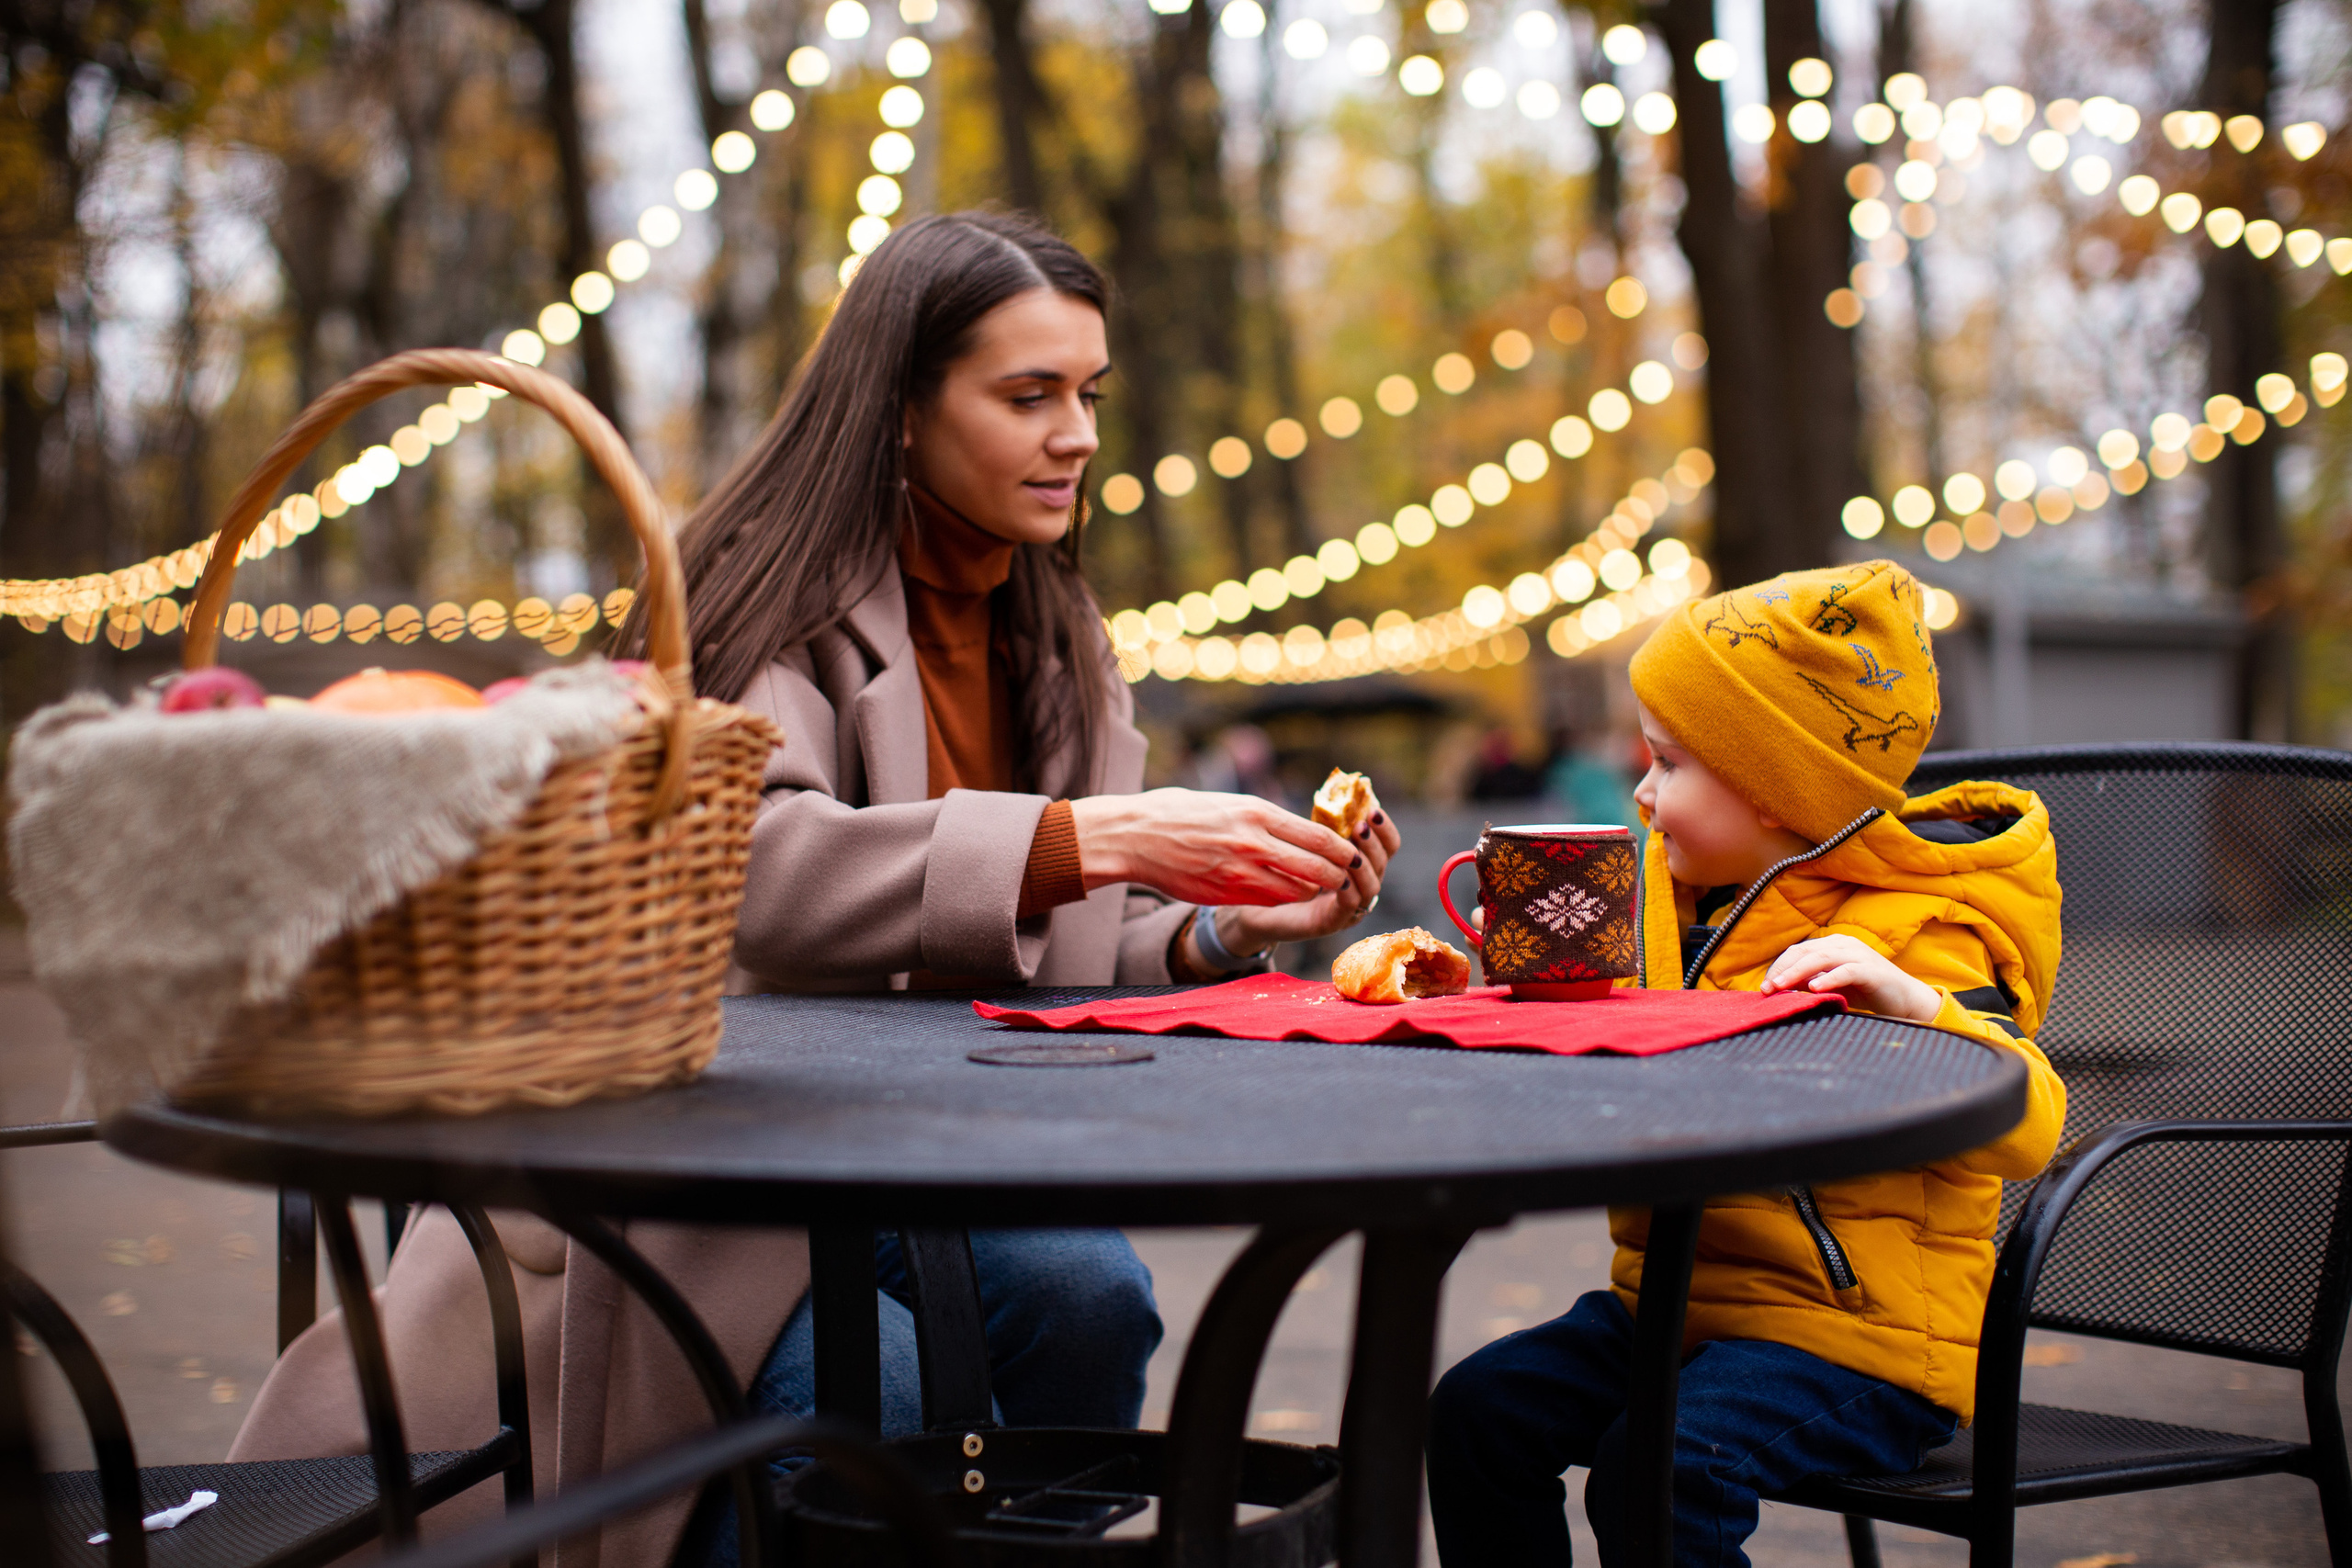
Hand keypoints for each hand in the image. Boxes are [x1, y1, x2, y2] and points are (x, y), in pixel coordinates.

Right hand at [1073, 787, 1401, 957]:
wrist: (1133, 837)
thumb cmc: (1176, 812)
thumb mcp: (1227, 802)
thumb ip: (1262, 816)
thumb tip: (1294, 826)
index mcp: (1257, 812)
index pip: (1320, 836)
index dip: (1344, 850)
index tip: (1354, 853)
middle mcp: (1254, 843)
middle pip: (1318, 869)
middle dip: (1337, 876)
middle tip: (1345, 877)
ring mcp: (1240, 872)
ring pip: (1297, 891)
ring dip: (1309, 891)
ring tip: (1313, 886)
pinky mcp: (1225, 894)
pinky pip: (1268, 902)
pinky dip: (1281, 900)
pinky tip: (1280, 893)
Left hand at [1221, 799, 1401, 948]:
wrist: (1250, 905)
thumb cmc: (1277, 867)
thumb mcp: (1302, 840)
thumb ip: (1321, 825)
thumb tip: (1335, 792)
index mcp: (1358, 862)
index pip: (1386, 844)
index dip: (1384, 827)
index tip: (1373, 807)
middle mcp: (1360, 885)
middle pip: (1383, 862)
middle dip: (1375, 842)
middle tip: (1361, 824)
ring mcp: (1350, 906)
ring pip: (1372, 885)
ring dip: (1364, 863)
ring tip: (1353, 845)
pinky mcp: (1333, 922)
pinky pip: (1351, 905)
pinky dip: (1351, 889)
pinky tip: (1341, 874)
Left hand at [1760, 935, 1941, 1022]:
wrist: (1904, 1000)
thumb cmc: (1864, 992)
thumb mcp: (1831, 985)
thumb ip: (1808, 981)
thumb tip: (1779, 986)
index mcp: (1833, 944)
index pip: (1798, 951)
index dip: (1779, 967)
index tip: (1764, 987)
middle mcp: (1844, 944)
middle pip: (1805, 952)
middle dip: (1783, 969)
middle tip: (1767, 989)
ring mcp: (1859, 955)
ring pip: (1822, 958)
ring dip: (1798, 972)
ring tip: (1781, 987)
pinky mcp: (1871, 970)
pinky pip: (1846, 971)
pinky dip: (1829, 979)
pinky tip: (1814, 988)